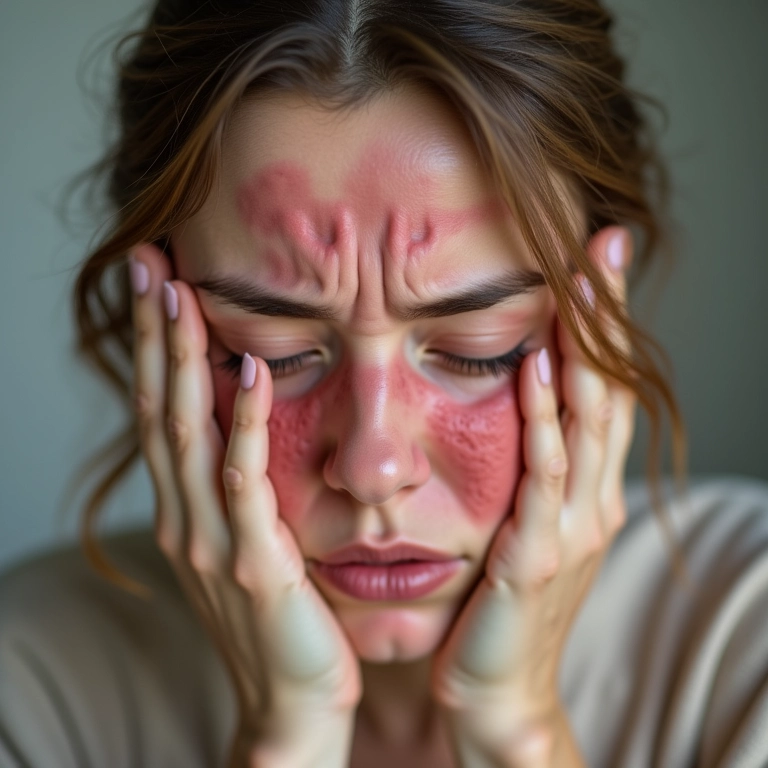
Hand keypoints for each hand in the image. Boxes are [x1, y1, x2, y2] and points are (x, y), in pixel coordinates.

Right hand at [129, 243, 361, 766]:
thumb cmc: (278, 621)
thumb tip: (244, 433)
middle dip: (154, 333)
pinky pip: (241, 482)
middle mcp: (183, 518)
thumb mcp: (244, 546)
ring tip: (181, 291)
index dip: (157, 347)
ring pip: (186, 433)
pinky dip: (239, 424)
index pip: (162, 411)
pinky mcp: (250, 564)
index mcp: (185, 511)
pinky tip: (247, 371)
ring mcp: (210, 541)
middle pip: (160, 407)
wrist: (292, 705)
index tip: (160, 285)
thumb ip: (235, 493)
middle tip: (149, 261)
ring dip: (182, 359)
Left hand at [430, 227, 635, 765]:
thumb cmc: (501, 603)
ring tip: (582, 281)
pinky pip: (544, 475)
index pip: (599, 392)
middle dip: (607, 319)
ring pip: (586, 421)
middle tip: (605, 246)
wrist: (496, 684)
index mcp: (585, 491)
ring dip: (584, 349)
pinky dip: (545, 420)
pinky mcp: (536, 553)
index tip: (593, 264)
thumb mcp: (524, 525)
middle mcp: (591, 500)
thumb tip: (516, 414)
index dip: (602, 329)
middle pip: (606, 391)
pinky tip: (536, 369)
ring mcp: (571, 526)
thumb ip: (530, 475)